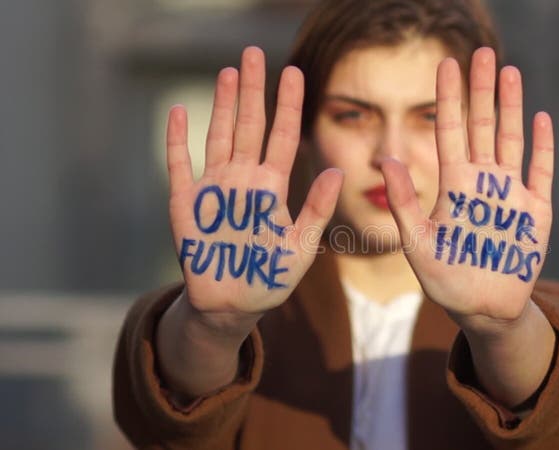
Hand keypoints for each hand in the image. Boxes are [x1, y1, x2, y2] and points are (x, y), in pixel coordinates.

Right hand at [166, 47, 342, 333]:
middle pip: (249, 126)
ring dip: (221, 105)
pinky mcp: (185, 203)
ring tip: (228, 72)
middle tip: (254, 54)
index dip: (288, 105)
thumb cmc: (270, 278)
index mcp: (272, 188)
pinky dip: (177, 139)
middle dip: (252, 91)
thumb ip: (316, 210)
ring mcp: (214, 188)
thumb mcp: (300, 246)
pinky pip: (179, 165)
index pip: (283, 136)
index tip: (293, 73)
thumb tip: (338, 171)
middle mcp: (244, 180)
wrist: (231, 306)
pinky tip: (178, 112)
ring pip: (218, 136)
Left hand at [381, 47, 553, 328]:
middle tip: (483, 53)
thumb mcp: (418, 244)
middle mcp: (482, 182)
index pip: (449, 131)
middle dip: (481, 90)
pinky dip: (542, 146)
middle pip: (481, 126)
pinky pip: (541, 171)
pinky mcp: (536, 211)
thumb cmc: (445, 280)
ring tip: (509, 72)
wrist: (483, 310)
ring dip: (511, 107)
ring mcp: (511, 193)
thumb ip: (405, 202)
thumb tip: (387, 159)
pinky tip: (541, 118)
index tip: (446, 63)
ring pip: (510, 139)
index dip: (448, 98)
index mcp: (453, 187)